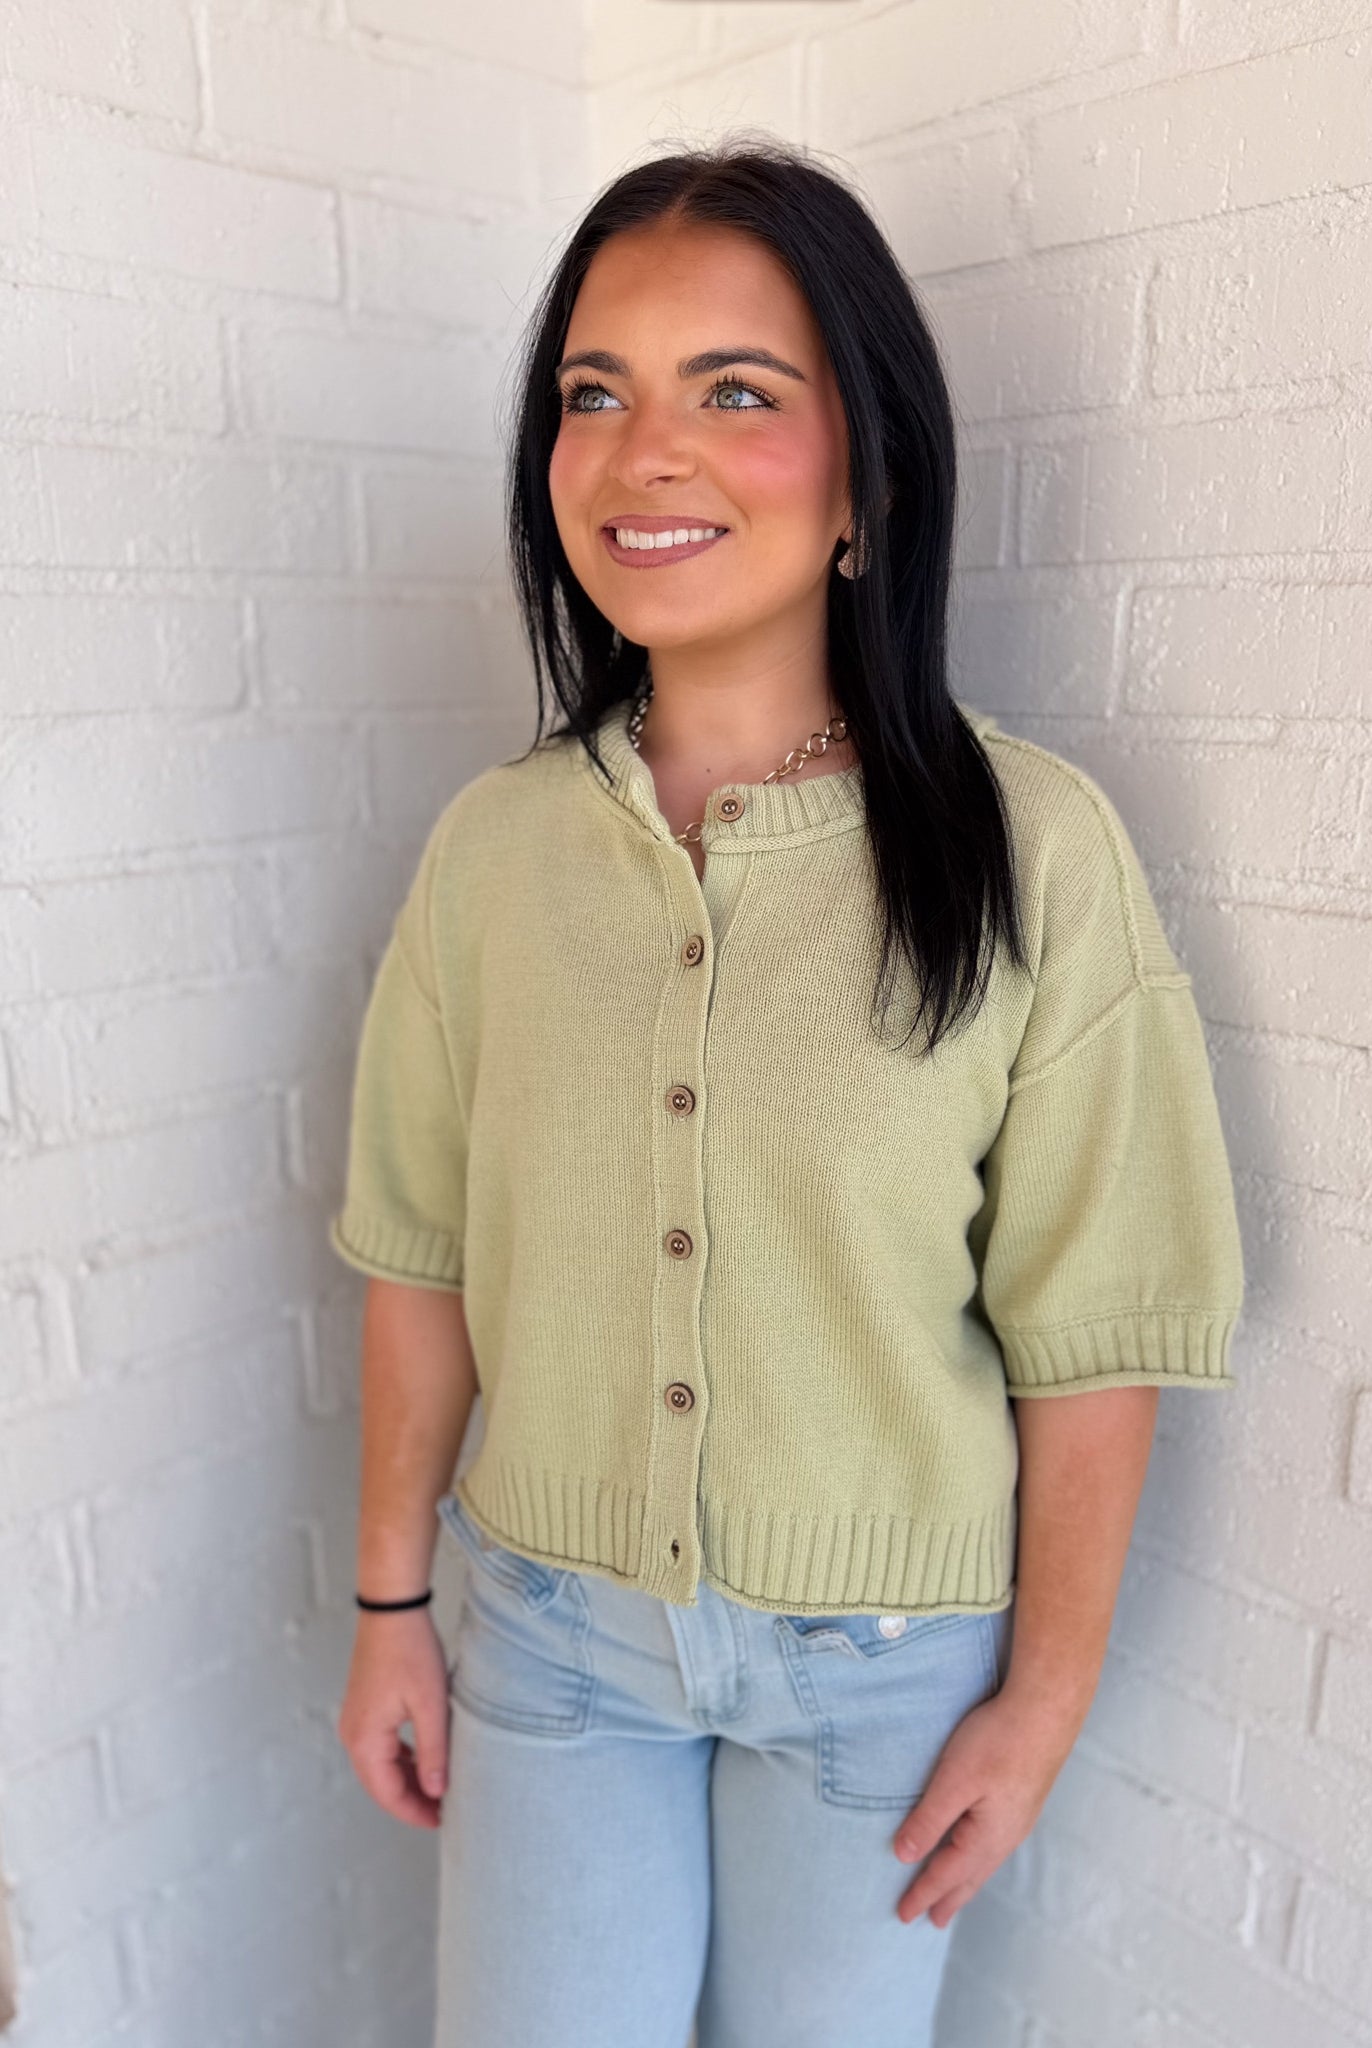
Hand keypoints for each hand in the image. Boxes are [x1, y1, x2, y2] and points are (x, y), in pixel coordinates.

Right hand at [336, 1608, 451, 1828]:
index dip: (415, 1812)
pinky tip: (424, 1760)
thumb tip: (436, 1792)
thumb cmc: (411, 1651)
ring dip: (407, 1780)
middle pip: (381, 1784)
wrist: (392, 1609)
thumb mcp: (430, 1705)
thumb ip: (433, 1752)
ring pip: (381, 1766)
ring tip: (439, 1789)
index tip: (442, 1821)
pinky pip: (381, 1747)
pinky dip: (402, 1759)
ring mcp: (357, 1720)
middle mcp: (353, 1735)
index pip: (388, 1794)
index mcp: (365, 1740)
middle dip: (411, 1800)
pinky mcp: (365, 1708)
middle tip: (444, 1810)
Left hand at [890, 1682, 1086, 1925]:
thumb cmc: (997, 1742)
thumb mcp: (954, 1781)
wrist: (1047, 1710)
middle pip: (970, 1877)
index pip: (947, 1875)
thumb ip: (929, 1820)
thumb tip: (903, 1857)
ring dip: (965, 1880)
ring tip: (953, 1895)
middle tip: (932, 1921)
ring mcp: (1017, 1819)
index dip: (923, 1893)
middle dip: (948, 1898)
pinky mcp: (1021, 1800)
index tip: (903, 1915)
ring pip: (984, 1862)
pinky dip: (977, 1859)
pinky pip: (993, 1844)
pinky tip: (977, 1850)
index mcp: (987, 1838)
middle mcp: (1005, 1837)